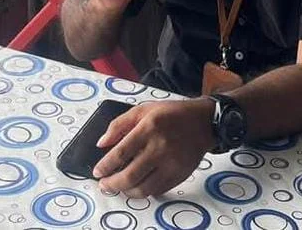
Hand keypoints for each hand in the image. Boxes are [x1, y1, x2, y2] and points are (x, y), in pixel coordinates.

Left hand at [92, 99, 215, 197]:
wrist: (204, 122)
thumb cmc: (172, 113)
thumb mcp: (144, 109)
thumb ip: (120, 124)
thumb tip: (101, 144)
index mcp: (149, 127)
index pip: (121, 152)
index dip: (105, 165)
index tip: (97, 171)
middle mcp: (160, 147)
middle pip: (130, 176)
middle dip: (112, 184)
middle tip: (104, 184)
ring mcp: (171, 164)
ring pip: (143, 188)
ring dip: (126, 191)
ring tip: (118, 187)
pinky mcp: (180, 175)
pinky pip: (157, 190)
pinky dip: (143, 192)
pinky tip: (136, 186)